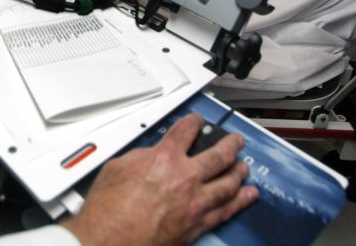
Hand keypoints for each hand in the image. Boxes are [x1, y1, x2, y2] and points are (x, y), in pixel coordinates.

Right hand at [61, 113, 257, 245]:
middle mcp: (185, 178)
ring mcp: (195, 203)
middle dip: (230, 144)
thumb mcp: (118, 167)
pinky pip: (226, 210)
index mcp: (164, 158)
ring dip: (239, 172)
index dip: (194, 123)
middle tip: (235, 141)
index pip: (186, 131)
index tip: (197, 122)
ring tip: (243, 167)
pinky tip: (247, 196)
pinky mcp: (198, 225)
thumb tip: (149, 156)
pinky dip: (240, 201)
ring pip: (229, 183)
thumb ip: (140, 157)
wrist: (110, 239)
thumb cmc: (108, 209)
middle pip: (218, 155)